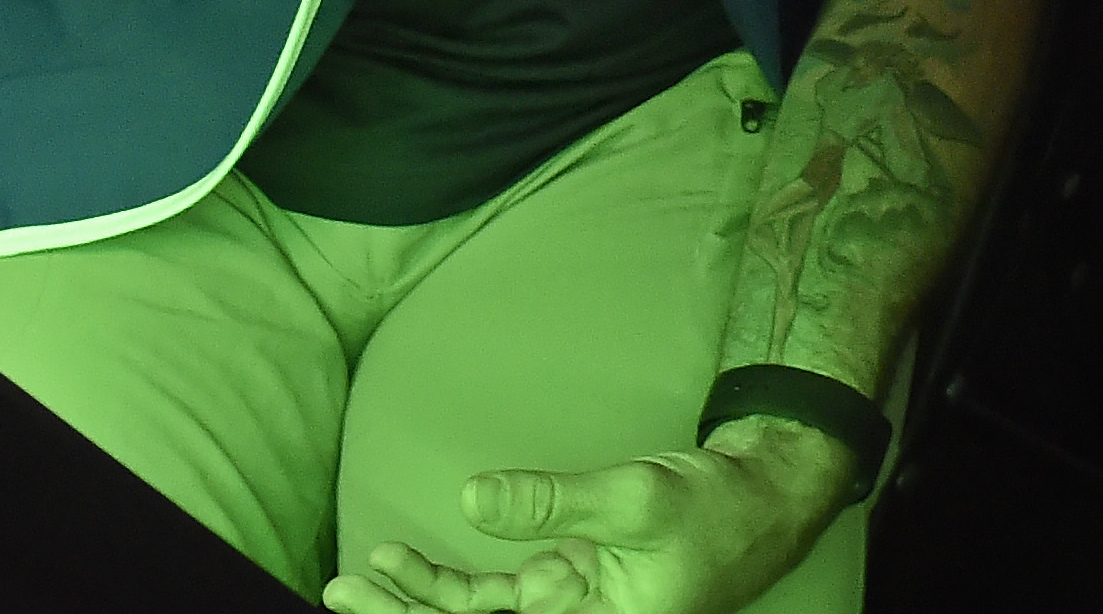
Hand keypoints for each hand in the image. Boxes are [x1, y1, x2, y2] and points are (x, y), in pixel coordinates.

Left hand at [324, 419, 859, 613]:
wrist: (760, 499)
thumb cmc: (710, 509)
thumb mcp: (631, 499)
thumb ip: (550, 503)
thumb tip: (469, 501)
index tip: (369, 600)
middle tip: (342, 590)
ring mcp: (565, 610)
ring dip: (417, 598)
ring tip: (359, 575)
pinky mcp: (567, 584)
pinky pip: (495, 597)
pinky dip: (450, 581)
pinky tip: (405, 558)